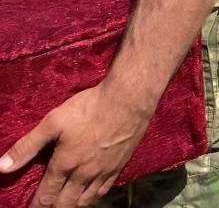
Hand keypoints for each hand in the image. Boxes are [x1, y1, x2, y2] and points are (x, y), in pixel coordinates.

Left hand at [0, 82, 151, 206]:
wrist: (128, 99)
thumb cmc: (89, 108)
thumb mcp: (53, 122)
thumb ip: (28, 146)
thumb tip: (2, 166)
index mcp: (65, 164)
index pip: (46, 195)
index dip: (36, 206)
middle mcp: (84, 174)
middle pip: (66, 203)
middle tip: (47, 207)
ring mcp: (103, 171)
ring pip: (85, 200)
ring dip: (73, 205)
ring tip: (66, 204)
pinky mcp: (119, 165)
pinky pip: (104, 190)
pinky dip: (93, 197)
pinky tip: (90, 195)